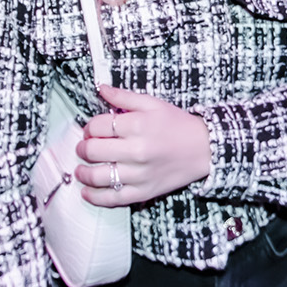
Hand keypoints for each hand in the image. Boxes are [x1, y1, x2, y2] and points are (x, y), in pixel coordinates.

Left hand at [74, 85, 210, 205]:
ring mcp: (140, 174)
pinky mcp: (144, 192)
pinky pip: (113, 198)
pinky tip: (87, 191)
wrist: (204, 148)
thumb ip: (124, 97)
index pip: (98, 126)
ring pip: (98, 176)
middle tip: (84, 147)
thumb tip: (100, 88)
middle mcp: (137, 151)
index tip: (91, 129)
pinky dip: (95, 197)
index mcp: (137, 125)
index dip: (89, 127)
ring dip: (83, 172)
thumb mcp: (152, 104)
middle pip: (93, 151)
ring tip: (81, 169)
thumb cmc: (177, 124)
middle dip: (83, 148)